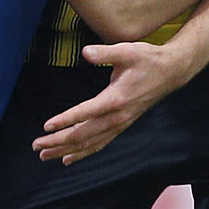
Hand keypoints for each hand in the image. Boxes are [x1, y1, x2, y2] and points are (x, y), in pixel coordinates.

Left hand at [32, 41, 191, 163]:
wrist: (171, 72)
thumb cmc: (148, 59)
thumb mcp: (127, 50)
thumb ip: (104, 52)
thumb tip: (86, 52)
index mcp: (116, 99)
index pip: (85, 113)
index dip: (65, 120)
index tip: (47, 126)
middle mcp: (117, 116)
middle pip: (83, 135)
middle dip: (58, 142)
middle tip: (37, 146)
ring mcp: (120, 123)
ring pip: (90, 143)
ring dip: (66, 150)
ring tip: (45, 155)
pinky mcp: (122, 125)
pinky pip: (100, 143)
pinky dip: (83, 153)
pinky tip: (68, 158)